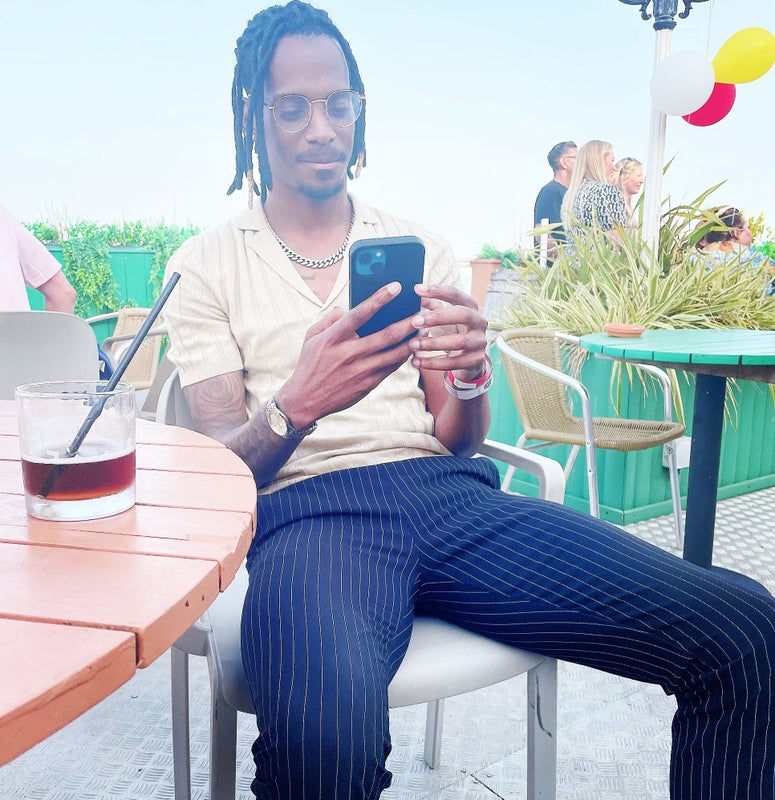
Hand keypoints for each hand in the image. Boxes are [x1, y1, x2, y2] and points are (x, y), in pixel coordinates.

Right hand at [275, 281, 415, 426]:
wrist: (305, 400)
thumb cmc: (309, 364)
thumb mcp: (311, 337)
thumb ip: (329, 319)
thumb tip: (345, 308)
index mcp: (333, 338)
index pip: (359, 314)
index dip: (379, 299)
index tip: (396, 287)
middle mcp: (348, 354)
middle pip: (385, 335)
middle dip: (407, 323)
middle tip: (423, 312)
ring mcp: (360, 371)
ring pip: (394, 354)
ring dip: (412, 341)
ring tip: (424, 330)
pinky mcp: (367, 384)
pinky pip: (391, 368)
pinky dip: (403, 357)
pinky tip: (412, 347)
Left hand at [407, 284, 487, 381]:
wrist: (468, 359)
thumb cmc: (452, 332)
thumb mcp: (442, 317)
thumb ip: (431, 305)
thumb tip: (416, 291)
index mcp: (471, 307)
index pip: (456, 295)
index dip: (438, 291)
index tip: (416, 289)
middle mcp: (480, 322)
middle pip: (463, 314)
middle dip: (438, 318)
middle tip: (415, 321)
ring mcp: (480, 342)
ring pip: (459, 342)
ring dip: (433, 343)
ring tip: (413, 344)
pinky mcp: (476, 361)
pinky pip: (454, 363)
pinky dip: (433, 363)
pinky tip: (415, 362)